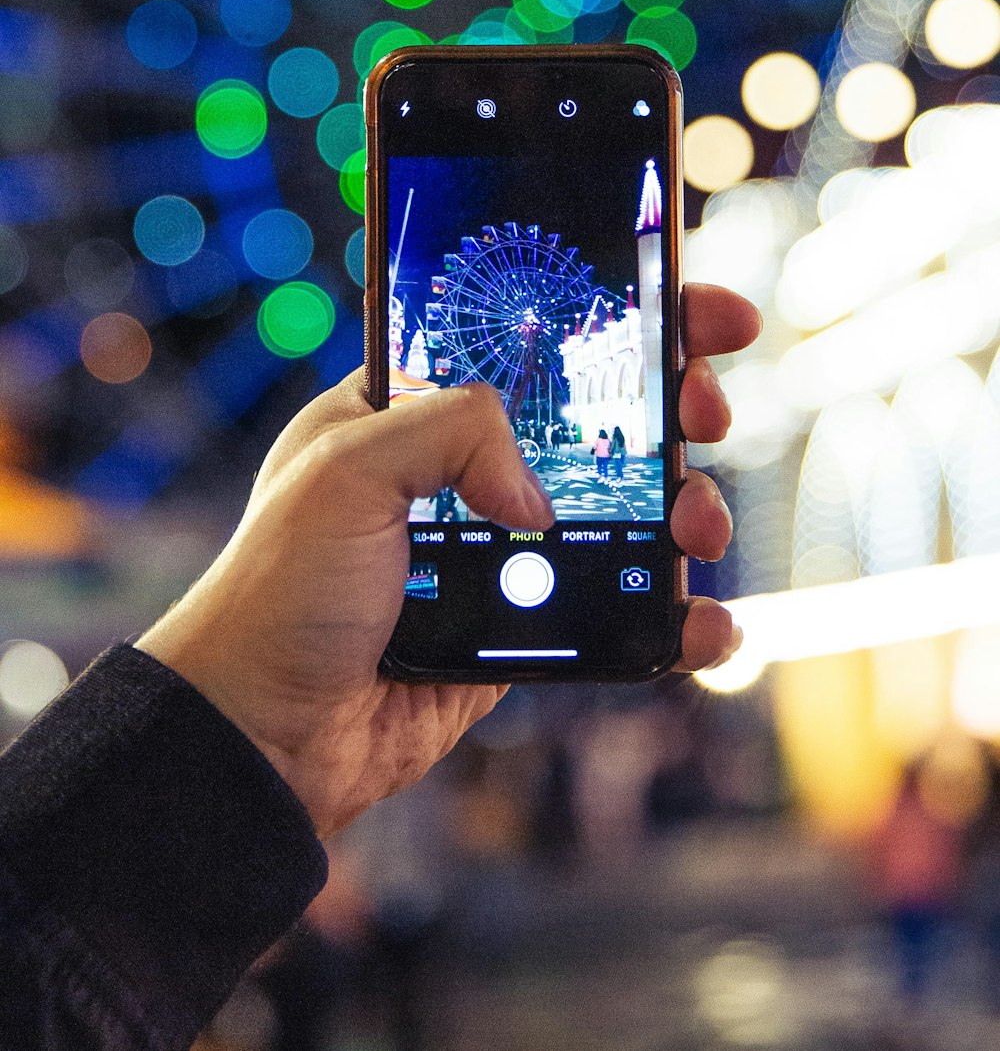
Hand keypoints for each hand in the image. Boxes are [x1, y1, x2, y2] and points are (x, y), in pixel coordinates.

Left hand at [137, 283, 758, 839]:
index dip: (614, 320)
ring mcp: (501, 552)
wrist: (262, 738)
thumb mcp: (343, 470)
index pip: (528, 342)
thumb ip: (451, 430)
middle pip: (598, 420)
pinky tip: (704, 622)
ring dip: (686, 509)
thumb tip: (536, 494)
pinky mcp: (522, 629)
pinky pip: (617, 609)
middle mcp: (464, 472)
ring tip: (698, 527)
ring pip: (625, 513)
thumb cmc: (275, 593)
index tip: (691, 313)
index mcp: (412, 410)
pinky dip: (672, 615)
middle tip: (704, 412)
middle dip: (672, 408)